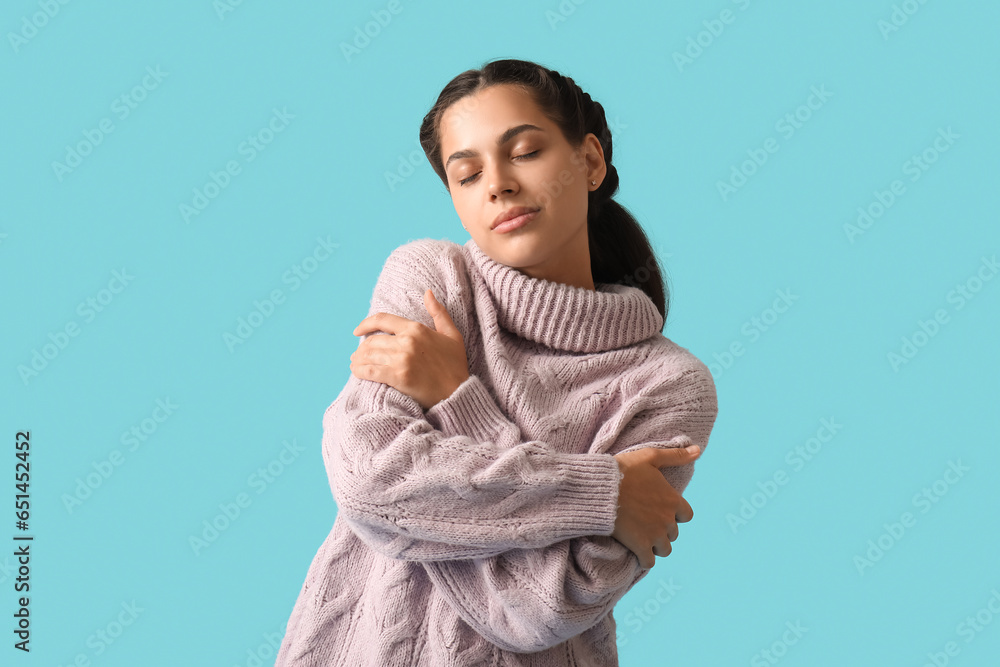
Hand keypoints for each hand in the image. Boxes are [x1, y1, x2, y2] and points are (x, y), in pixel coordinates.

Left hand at [351, 289, 469, 409]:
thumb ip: (438, 312)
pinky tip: (357, 372)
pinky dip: (359, 371)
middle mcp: (406, 342)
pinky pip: (370, 371)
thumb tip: (428, 292)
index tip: (357, 331)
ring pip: (368, 355)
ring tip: (355, 363)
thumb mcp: (452, 334)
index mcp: (416, 329)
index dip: (365, 324)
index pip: (382, 320)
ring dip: (358, 360)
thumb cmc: (455, 365)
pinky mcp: (397, 377)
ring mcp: (401, 359)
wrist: (458, 392)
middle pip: (372, 340)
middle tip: (358, 354)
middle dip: (361, 348)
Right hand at [611, 445, 700, 568]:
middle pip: (674, 533)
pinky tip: (637, 552)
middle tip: (648, 522)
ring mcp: (654, 535)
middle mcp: (667, 520)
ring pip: (665, 549)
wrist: (601, 489)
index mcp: (673, 500)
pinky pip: (649, 562)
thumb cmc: (624, 471)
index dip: (676, 514)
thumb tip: (698, 450)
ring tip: (643, 538)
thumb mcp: (651, 457)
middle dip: (663, 529)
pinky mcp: (640, 546)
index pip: (687, 515)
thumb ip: (676, 456)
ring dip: (656, 545)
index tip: (662, 510)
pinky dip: (645, 559)